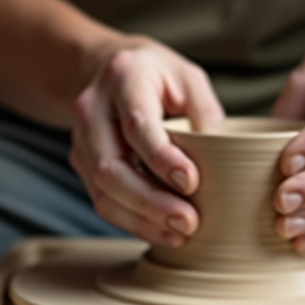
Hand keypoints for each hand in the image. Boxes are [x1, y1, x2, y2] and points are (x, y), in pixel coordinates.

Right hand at [69, 36, 224, 247]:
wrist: (105, 70)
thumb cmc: (155, 74)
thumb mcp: (187, 77)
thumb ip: (205, 112)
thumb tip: (222, 159)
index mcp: (123, 79)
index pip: (138, 126)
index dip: (162, 158)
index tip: (191, 182)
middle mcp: (93, 111)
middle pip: (112, 167)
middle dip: (151, 201)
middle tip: (189, 221)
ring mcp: (82, 140)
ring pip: (104, 192)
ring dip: (142, 219)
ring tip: (181, 234)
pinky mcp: (83, 164)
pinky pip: (103, 201)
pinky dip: (133, 222)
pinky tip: (163, 232)